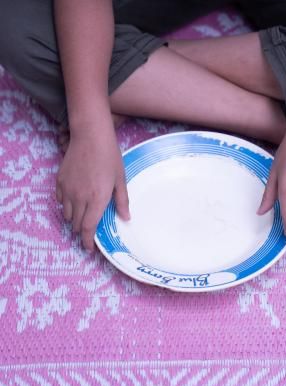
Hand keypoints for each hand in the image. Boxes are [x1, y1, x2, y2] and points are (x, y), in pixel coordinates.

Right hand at [56, 127, 129, 250]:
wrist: (90, 136)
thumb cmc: (109, 157)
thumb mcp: (120, 180)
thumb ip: (122, 201)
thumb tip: (126, 219)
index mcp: (97, 200)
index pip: (88, 229)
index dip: (87, 242)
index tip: (89, 248)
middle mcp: (79, 198)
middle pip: (76, 224)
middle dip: (82, 231)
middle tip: (90, 229)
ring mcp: (67, 190)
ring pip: (66, 214)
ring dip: (74, 218)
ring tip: (83, 213)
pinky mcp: (59, 181)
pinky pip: (59, 201)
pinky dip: (66, 205)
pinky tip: (75, 198)